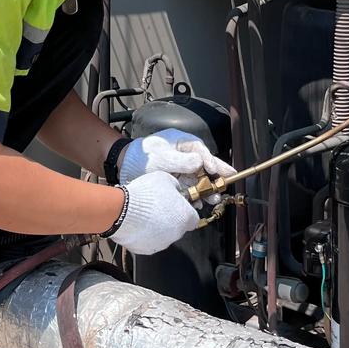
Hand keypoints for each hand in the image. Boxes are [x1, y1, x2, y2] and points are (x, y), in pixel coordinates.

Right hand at [110, 170, 199, 255]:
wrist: (121, 210)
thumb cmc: (145, 194)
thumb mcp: (166, 179)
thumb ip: (176, 187)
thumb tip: (176, 190)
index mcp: (185, 217)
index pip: (194, 219)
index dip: (186, 211)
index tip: (178, 205)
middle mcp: (176, 234)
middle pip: (178, 228)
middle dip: (171, 219)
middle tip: (158, 207)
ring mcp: (161, 244)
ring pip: (164, 236)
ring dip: (158, 227)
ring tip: (145, 215)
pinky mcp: (146, 249)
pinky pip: (149, 241)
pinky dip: (145, 234)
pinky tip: (137, 224)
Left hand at [119, 129, 233, 192]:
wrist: (124, 165)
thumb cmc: (142, 156)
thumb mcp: (163, 157)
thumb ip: (182, 161)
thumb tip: (200, 163)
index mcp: (183, 143)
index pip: (202, 152)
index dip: (212, 162)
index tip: (216, 171)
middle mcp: (185, 156)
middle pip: (204, 167)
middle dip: (214, 178)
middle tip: (224, 186)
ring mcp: (181, 169)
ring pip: (198, 180)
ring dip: (206, 190)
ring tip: (214, 200)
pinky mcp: (176, 181)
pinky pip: (189, 189)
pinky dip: (194, 197)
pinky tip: (199, 204)